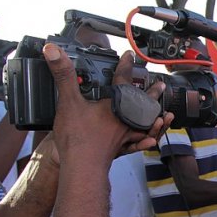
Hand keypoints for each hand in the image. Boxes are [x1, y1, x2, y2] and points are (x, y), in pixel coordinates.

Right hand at [44, 45, 171, 164]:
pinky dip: (146, 139)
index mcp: (116, 104)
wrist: (81, 166)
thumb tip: (53, 51)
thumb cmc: (77, 137)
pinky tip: (149, 139)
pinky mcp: (122, 148)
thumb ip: (63, 75)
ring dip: (155, 116)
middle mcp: (125, 118)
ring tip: (163, 113)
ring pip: (145, 123)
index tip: (130, 56)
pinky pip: (140, 143)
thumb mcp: (67, 101)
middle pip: (142, 101)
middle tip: (160, 84)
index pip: (123, 79)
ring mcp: (126, 135)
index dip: (125, 65)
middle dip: (151, 92)